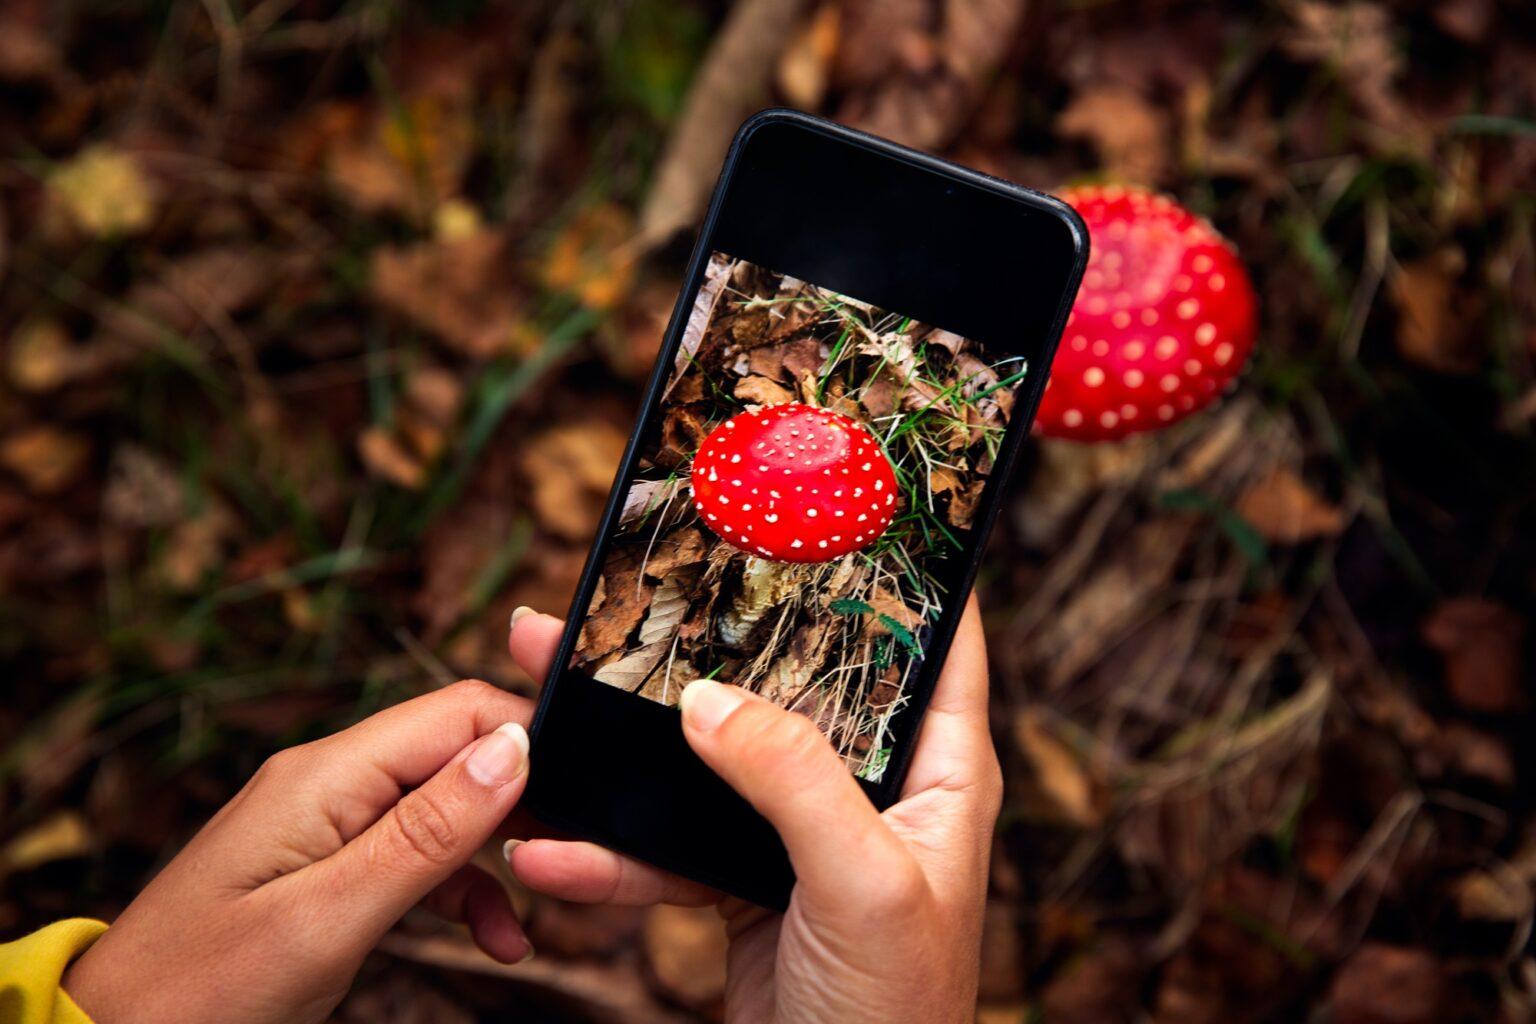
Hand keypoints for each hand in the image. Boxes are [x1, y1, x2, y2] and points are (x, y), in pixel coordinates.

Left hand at [63, 681, 534, 1023]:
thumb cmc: (200, 994)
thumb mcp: (327, 919)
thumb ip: (426, 834)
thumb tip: (516, 749)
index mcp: (326, 774)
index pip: (457, 712)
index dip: (531, 739)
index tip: (588, 792)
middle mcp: (330, 783)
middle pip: (458, 755)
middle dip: (524, 802)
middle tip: (573, 861)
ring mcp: (328, 824)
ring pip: (447, 810)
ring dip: (497, 859)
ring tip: (527, 922)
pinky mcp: (329, 867)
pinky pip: (417, 857)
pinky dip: (462, 891)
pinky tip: (492, 938)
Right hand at [506, 596, 1001, 1023]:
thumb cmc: (897, 1013)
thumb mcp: (862, 882)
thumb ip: (792, 781)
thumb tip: (705, 700)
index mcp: (940, 768)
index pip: (934, 635)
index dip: (898, 562)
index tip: (837, 492)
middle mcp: (873, 786)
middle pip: (788, 680)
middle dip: (709, 633)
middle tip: (633, 579)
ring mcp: (800, 831)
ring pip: (707, 755)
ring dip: (625, 736)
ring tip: (543, 687)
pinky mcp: (740, 879)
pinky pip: (666, 841)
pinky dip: (609, 849)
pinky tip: (551, 850)